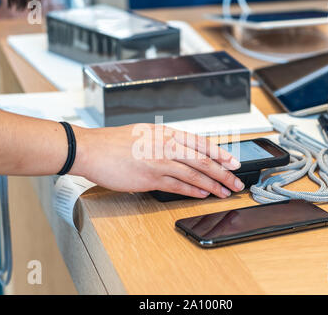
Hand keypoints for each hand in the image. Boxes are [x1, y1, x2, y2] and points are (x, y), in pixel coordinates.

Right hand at [71, 123, 244, 198]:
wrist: (91, 149)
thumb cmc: (113, 142)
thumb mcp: (144, 133)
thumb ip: (164, 141)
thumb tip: (182, 151)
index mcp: (165, 132)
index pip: (201, 143)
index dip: (221, 154)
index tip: (234, 162)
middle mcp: (165, 145)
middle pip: (203, 160)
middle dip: (223, 173)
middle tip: (236, 182)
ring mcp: (158, 162)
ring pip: (194, 174)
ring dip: (212, 185)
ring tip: (224, 192)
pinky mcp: (150, 178)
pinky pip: (177, 186)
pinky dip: (193, 191)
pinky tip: (202, 195)